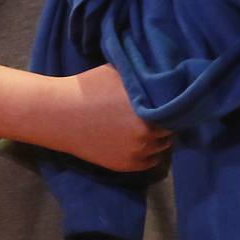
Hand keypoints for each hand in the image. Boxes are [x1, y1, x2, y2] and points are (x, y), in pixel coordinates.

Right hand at [50, 64, 170, 172]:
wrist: (63, 115)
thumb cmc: (91, 87)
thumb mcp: (121, 73)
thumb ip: (144, 77)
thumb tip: (163, 75)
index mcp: (149, 108)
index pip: (176, 110)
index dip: (173, 105)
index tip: (168, 101)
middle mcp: (147, 133)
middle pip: (170, 130)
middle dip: (166, 121)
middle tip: (158, 113)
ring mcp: (137, 152)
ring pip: (162, 147)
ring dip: (158, 138)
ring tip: (149, 127)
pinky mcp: (126, 165)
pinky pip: (150, 162)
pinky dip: (150, 153)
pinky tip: (142, 141)